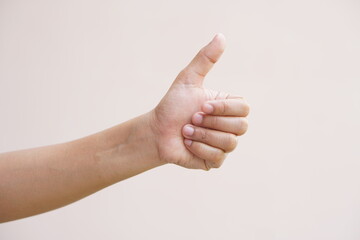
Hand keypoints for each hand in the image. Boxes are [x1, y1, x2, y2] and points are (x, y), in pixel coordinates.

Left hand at [148, 34, 249, 169]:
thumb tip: (221, 36)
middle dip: (211, 122)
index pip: (244, 108)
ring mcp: (223, 145)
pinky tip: (187, 143)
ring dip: (202, 135)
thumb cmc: (172, 106)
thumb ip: (205, 59)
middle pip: (241, 127)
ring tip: (186, 130)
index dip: (225, 108)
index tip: (203, 105)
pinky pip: (217, 157)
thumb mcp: (188, 80)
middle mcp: (229, 126)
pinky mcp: (214, 161)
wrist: (157, 131)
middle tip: (191, 118)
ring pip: (230, 143)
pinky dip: (198, 149)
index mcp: (227, 108)